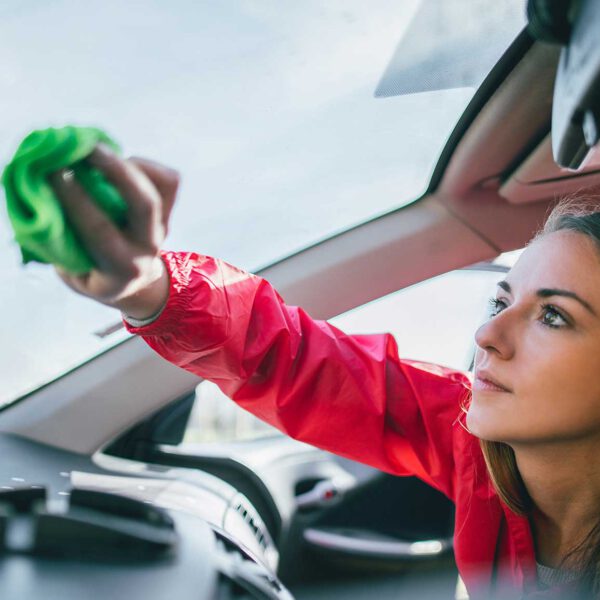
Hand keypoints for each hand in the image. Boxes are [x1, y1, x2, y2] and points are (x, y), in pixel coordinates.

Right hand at [50, 143, 179, 318]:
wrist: (131, 283)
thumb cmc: (90, 269)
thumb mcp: (73, 267)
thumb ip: (62, 236)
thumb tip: (44, 191)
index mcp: (121, 269)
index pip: (100, 230)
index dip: (76, 199)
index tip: (53, 172)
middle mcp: (147, 248)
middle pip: (144, 204)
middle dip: (115, 171)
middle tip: (85, 148)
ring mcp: (162, 228)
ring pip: (161, 188)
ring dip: (127, 163)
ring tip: (95, 149)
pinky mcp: (170, 212)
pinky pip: (168, 180)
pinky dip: (143, 164)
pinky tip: (119, 162)